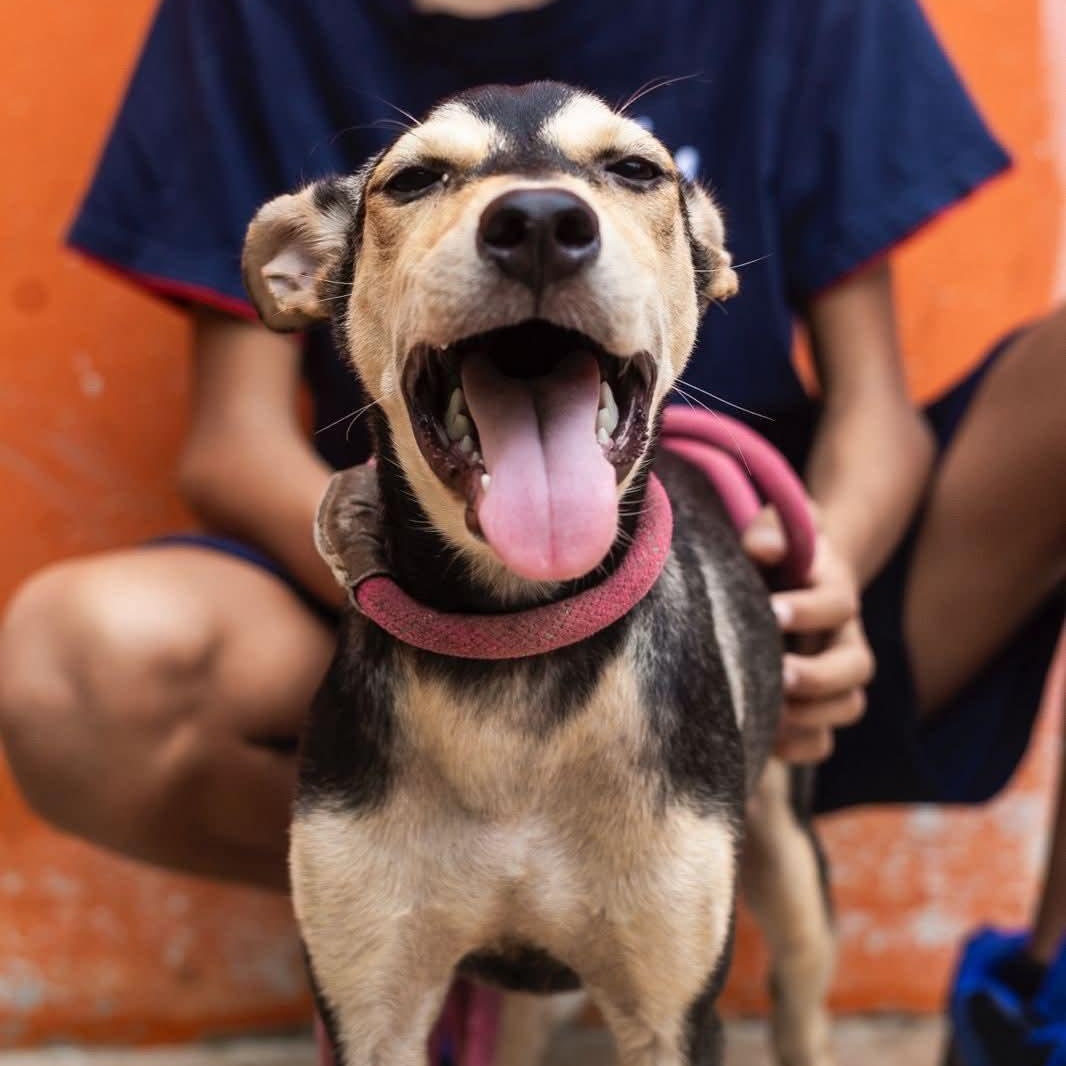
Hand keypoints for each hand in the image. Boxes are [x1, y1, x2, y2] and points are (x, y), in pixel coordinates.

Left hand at [742, 507, 874, 763]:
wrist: (789, 574)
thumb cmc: (774, 550)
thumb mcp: (773, 528)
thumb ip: (769, 530)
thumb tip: (761, 547)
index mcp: (833, 591)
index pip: (837, 604)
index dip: (810, 610)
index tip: (772, 611)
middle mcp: (843, 637)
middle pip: (856, 666)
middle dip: (818, 676)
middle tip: (778, 675)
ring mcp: (834, 676)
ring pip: (847, 706)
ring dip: (811, 716)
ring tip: (768, 712)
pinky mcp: (815, 706)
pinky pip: (823, 739)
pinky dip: (800, 745)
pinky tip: (766, 741)